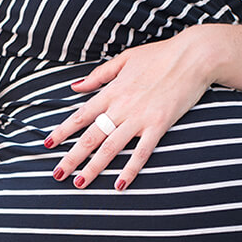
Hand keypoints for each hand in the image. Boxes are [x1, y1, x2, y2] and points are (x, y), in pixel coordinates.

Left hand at [45, 26, 217, 190]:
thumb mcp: (125, 59)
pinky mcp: (159, 125)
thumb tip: (74, 86)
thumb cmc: (160, 55)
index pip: (80, 115)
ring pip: (110, 148)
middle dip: (71, 157)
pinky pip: (141, 152)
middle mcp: (121, 107)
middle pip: (90, 136)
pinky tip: (119, 186)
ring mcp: (140, 118)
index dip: (63, 131)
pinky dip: (130, 170)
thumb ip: (98, 75)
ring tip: (79, 183)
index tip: (47, 144)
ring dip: (93, 168)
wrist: (194, 56)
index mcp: (111, 91)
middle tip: (57, 174)